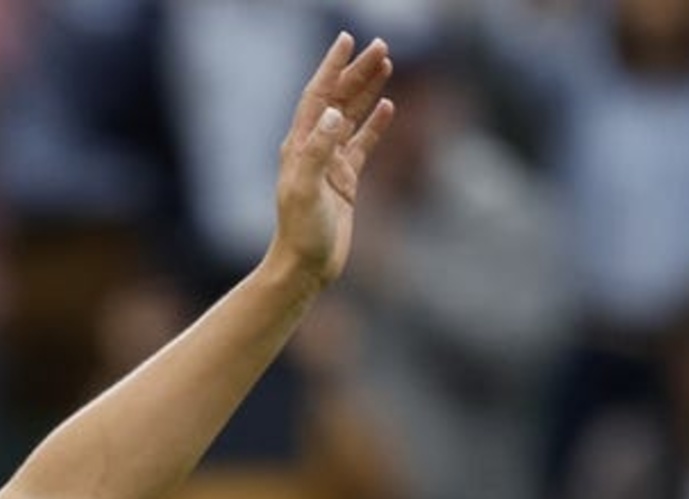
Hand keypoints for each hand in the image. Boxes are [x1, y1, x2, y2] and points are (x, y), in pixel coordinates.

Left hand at [268, 35, 396, 291]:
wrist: (305, 268)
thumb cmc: (301, 233)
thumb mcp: (306, 191)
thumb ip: (318, 151)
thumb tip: (334, 115)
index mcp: (300, 146)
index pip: (318, 96)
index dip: (332, 67)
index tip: (347, 40)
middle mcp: (313, 149)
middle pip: (338, 99)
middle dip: (357, 72)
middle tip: (381, 46)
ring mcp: (331, 164)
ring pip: (351, 117)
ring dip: (367, 90)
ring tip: (386, 64)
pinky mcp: (345, 181)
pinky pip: (362, 144)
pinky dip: (374, 124)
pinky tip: (388, 107)